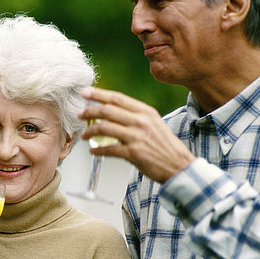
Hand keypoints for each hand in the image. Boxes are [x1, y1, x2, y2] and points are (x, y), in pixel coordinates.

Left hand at [79, 87, 195, 183]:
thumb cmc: (165, 146)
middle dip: (89, 111)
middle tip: (79, 114)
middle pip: (107, 111)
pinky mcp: (134, 153)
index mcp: (145, 112)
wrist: (179, 166)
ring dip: (90, 131)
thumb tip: (111, 112)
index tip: (84, 92)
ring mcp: (137, 137)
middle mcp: (141, 121)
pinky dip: (98, 150)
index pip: (117, 98)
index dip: (98, 94)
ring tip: (84, 135)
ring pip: (104, 128)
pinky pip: (109, 149)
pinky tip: (92, 151)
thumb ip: (135, 116)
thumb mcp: (154, 123)